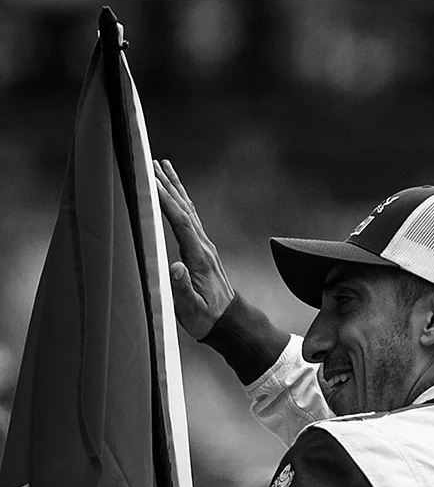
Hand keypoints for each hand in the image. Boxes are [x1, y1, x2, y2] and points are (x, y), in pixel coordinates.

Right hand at [154, 160, 237, 338]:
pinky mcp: (203, 250)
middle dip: (167, 184)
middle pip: (184, 208)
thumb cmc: (206, 319)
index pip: (180, 221)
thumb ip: (182, 289)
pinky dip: (181, 202)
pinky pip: (190, 219)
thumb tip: (175, 267)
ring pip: (188, 210)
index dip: (165, 200)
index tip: (150, 179)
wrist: (229, 325)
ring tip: (163, 166)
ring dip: (175, 187)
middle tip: (151, 161)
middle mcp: (204, 247)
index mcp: (198, 257)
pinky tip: (175, 194)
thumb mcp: (191, 309)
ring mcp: (205, 247)